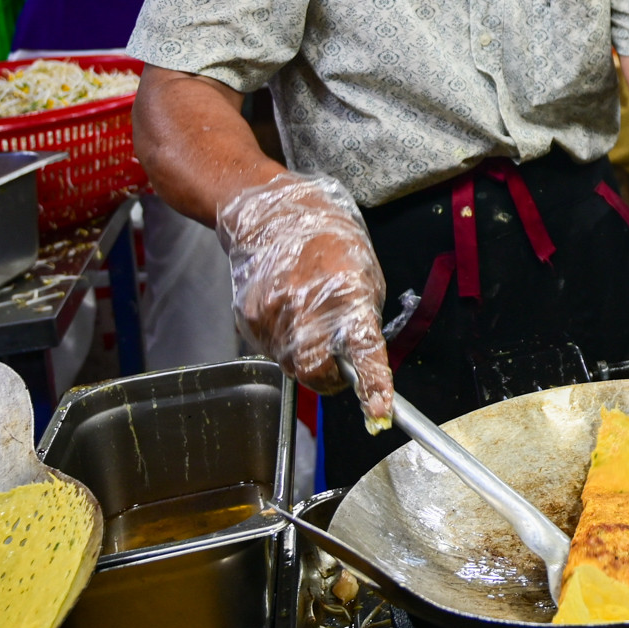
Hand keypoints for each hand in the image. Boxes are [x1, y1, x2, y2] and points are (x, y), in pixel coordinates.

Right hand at [215, 174, 392, 425]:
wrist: (272, 217)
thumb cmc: (328, 240)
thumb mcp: (365, 273)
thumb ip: (363, 317)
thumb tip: (360, 357)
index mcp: (345, 292)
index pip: (362, 349)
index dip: (373, 384)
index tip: (379, 410)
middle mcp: (305, 307)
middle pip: (317, 373)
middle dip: (331, 378)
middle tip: (339, 364)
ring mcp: (271, 316)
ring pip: (293, 366)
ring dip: (308, 357)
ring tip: (311, 320)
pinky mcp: (248, 321)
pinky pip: (273, 350)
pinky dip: (286, 343)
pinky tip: (290, 312)